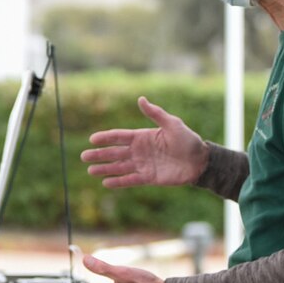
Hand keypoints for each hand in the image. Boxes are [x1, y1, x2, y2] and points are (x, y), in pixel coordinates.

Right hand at [81, 98, 207, 189]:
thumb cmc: (188, 140)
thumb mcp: (173, 124)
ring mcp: (143, 165)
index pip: (119, 136)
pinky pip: (130, 180)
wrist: (200, 161)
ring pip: (119, 167)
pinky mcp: (149, 178)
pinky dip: (118, 182)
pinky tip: (106, 183)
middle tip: (84, 157)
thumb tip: (141, 99)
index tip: (92, 139)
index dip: (105, 138)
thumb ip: (155, 113)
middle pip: (115, 153)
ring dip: (105, 169)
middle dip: (99, 155)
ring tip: (90, 171)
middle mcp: (140, 151)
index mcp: (143, 136)